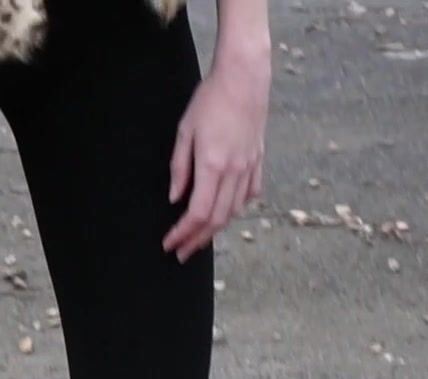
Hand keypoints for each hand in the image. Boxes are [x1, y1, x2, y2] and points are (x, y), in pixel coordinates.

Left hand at [164, 49, 270, 262]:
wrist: (245, 78)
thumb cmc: (211, 99)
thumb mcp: (185, 131)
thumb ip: (179, 168)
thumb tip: (176, 199)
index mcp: (213, 165)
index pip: (197, 213)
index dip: (183, 233)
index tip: (169, 244)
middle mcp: (234, 171)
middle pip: (217, 220)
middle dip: (197, 240)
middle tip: (181, 253)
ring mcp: (249, 167)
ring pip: (234, 211)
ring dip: (216, 229)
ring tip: (200, 238)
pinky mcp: (258, 160)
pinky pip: (249, 194)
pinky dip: (236, 209)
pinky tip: (226, 213)